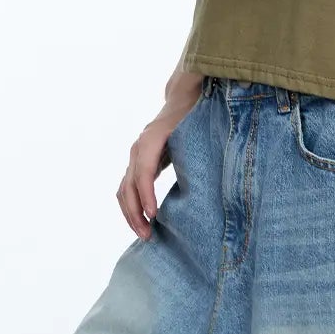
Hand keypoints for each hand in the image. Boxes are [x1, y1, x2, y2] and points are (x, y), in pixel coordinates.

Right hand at [117, 100, 195, 239]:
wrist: (182, 99)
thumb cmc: (192, 115)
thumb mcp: (195, 129)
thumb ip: (196, 149)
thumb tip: (210, 179)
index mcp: (151, 139)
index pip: (143, 172)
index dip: (146, 194)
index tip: (154, 215)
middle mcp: (138, 148)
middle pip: (128, 185)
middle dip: (135, 212)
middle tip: (148, 234)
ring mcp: (135, 156)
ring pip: (124, 190)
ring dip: (130, 214)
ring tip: (144, 234)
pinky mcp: (138, 164)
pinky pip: (127, 189)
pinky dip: (132, 207)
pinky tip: (143, 222)